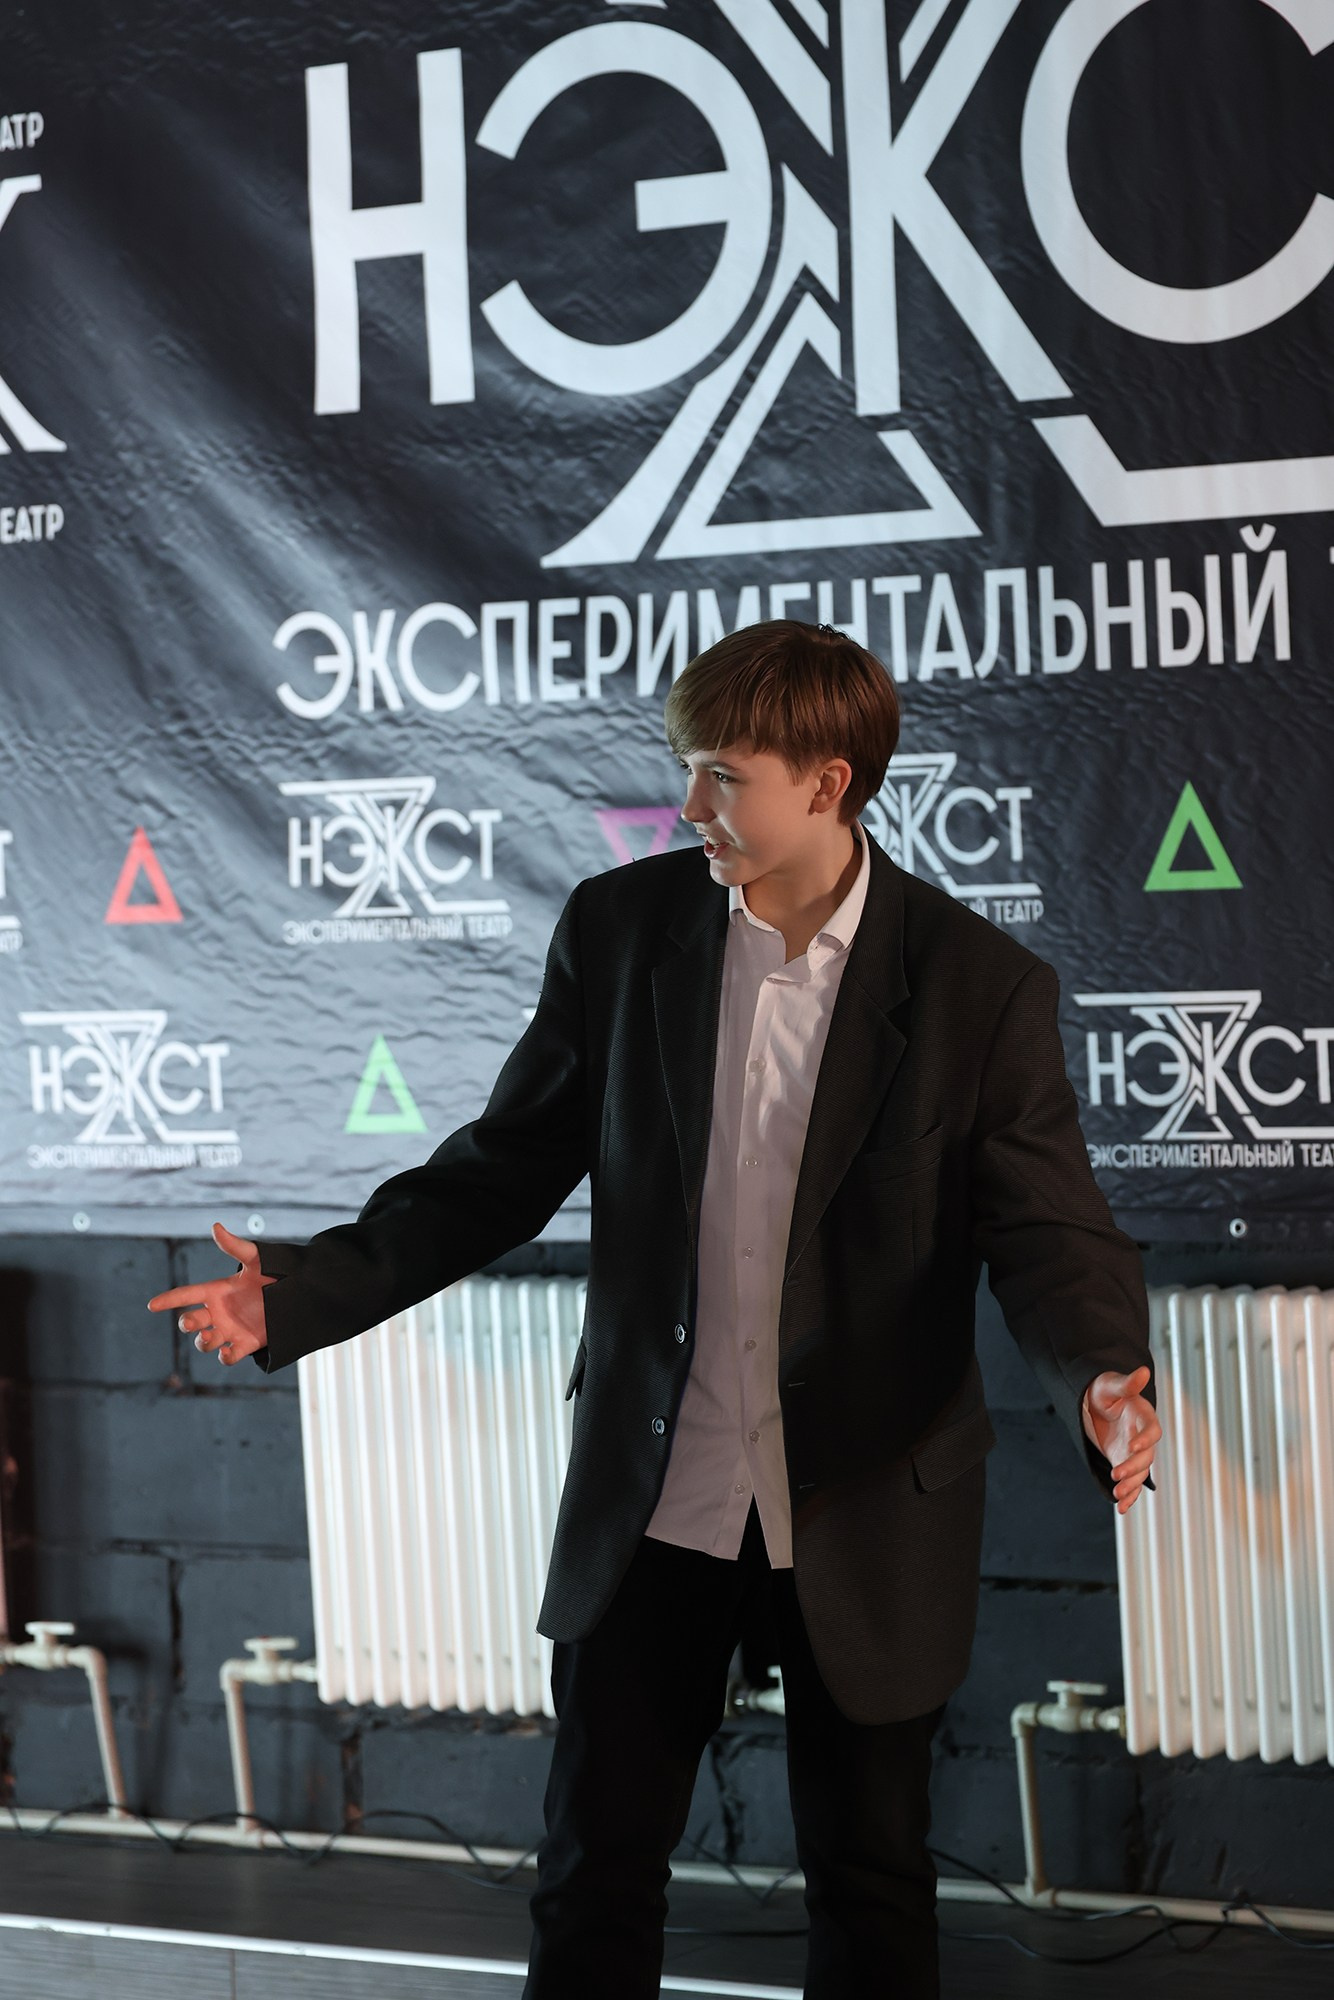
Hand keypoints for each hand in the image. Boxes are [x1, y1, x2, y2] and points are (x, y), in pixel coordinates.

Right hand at [147, 1221, 275, 1366]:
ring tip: (209, 1336)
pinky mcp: (247, 1343)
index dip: (169, 1299)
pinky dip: (225, 1357)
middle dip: (187, 1323)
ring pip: (206, 1341)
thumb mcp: (256, 1258)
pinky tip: (228, 1351)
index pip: (187, 1294)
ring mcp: (232, 1329)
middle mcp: (221, 1312)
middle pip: (191, 1321)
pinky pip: (229, 1356)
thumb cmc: (277, 1271)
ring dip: (203, 1341)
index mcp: (218, 1290)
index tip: (152, 1305)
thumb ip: (235, 1246)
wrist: (301, 1293)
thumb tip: (216, 1226)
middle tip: (192, 1321)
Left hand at [1082, 1365, 1160, 1513]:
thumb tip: (1144, 1370)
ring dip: (1131, 1486)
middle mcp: (1143, 1437)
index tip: (1133, 1446)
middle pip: (1145, 1457)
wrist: (1097, 1403)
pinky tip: (1121, 1508)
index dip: (1145, 1439)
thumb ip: (1127, 1383)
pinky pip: (1132, 1483)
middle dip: (1133, 1467)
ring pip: (1139, 1473)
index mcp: (1144, 1417)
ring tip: (1118, 1497)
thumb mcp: (1112, 1384)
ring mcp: (1135, 1453)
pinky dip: (1129, 1496)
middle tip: (1116, 1475)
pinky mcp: (1125, 1462)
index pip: (1152, 1430)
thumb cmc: (1105, 1390)